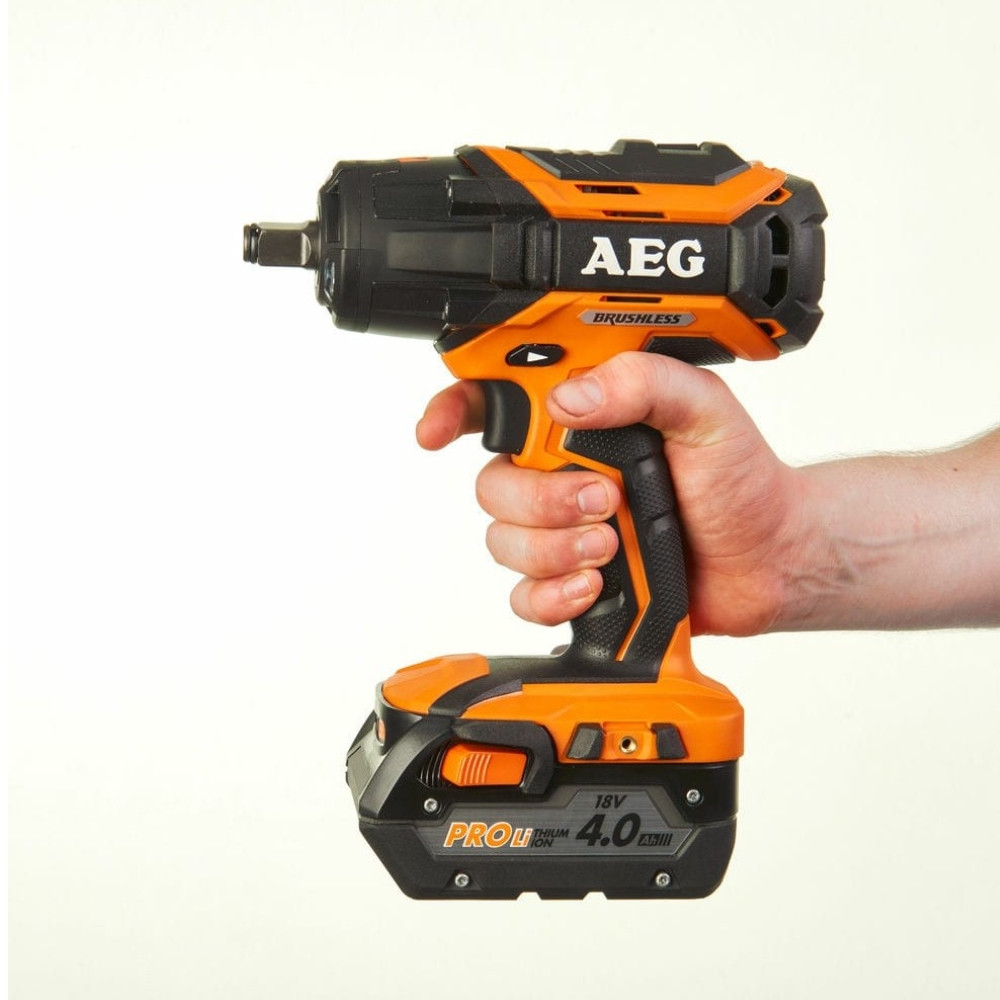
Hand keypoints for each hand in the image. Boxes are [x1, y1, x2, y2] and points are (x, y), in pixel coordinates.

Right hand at [417, 353, 801, 636]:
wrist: (768, 557)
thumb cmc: (740, 480)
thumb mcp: (705, 411)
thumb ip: (643, 383)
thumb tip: (571, 400)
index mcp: (587, 417)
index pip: (498, 401)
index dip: (454, 409)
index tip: (437, 431)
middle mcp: (564, 470)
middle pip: (492, 483)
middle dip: (540, 500)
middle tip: (603, 500)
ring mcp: (565, 527)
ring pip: (502, 541)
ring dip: (552, 548)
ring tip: (610, 546)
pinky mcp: (572, 578)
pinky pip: (523, 594)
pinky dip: (552, 594)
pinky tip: (594, 586)